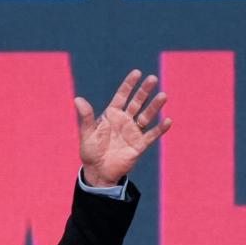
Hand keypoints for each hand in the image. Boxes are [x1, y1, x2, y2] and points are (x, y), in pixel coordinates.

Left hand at [75, 69, 171, 187]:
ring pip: (147, 116)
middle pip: (137, 102)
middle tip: (153, 79)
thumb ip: (86, 116)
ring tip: (163, 96)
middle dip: (144, 91)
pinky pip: (152, 135)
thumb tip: (77, 99)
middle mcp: (125, 121)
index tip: (137, 73)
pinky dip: (160, 129)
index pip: (122, 96)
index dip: (129, 85)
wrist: (97, 171)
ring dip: (155, 106)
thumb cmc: (90, 151)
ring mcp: (133, 132)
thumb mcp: (87, 133)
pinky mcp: (140, 145)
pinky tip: (167, 120)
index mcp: (112, 115)